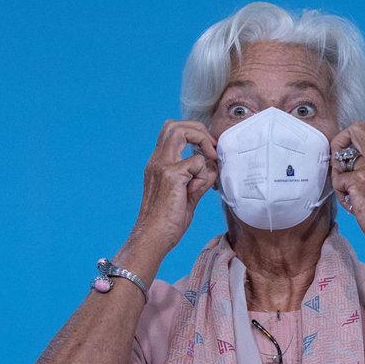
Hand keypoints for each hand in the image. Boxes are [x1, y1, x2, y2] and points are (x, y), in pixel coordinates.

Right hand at [133, 119, 217, 251]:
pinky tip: (197, 191)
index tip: (208, 150)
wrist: (152, 239)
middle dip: (198, 129)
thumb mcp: (186, 196)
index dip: (193, 133)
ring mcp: (162, 166)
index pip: (171, 132)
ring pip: (181, 132)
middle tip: (212, 147)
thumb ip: (198, 179)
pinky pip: (196, 162)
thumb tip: (212, 167)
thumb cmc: (167, 222)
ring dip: (201, 142)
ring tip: (210, 159)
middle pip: (174, 125)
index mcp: (158, 164)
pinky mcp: (171, 176)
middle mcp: (157, 161)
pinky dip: (203, 174)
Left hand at [330, 120, 364, 250]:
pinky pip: (337, 180)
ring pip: (340, 158)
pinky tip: (352, 204)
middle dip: (339, 143)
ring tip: (348, 192)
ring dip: (338, 174)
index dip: (353, 135)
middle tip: (340, 165)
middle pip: (354, 129)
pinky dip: (340, 193)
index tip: (349, 154)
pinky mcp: (359, 181)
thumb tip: (350, 155)